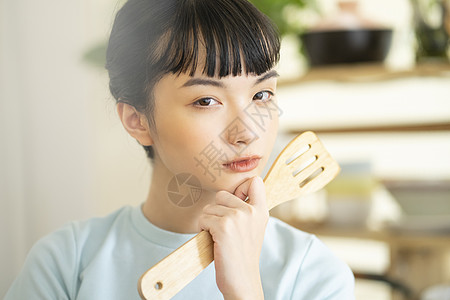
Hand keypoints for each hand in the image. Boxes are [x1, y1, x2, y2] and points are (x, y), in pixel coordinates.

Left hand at [199, 176, 267, 299]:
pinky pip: (203, 219)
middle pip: (222, 194)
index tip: (236, 201)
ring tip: (218, 236)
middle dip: (216, 210)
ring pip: (209, 208)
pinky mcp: (223, 227)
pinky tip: (212, 240)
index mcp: (261, 211)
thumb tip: (227, 194)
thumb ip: (247, 209)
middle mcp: (251, 211)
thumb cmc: (242, 255)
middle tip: (223, 228)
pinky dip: (203, 229)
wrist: (242, 280)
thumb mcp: (253, 228)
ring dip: (208, 221)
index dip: (240, 187)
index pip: (254, 181)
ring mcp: (237, 217)